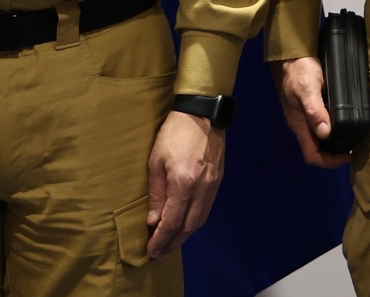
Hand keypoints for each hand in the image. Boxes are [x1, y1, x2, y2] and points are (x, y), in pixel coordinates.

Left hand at [145, 111, 224, 256]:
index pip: (171, 222)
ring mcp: (213, 185)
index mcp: (183, 184)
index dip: (161, 239)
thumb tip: (152, 220)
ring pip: (200, 219)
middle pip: (188, 226)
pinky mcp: (218, 180)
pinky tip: (186, 223)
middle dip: (173, 243)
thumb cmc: (174, 134)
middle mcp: (201, 189)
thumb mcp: (155, 162)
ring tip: (172, 243)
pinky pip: (206, 208)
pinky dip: (195, 221)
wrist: (203, 113)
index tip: (151, 251)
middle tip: (160, 254)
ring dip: (185, 235)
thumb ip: (155, 193)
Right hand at [273, 57, 348, 168]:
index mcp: (299, 124)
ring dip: (332, 141)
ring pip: (317, 137)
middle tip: (352, 148)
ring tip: (350, 137)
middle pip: (315, 149)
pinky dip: (331, 127)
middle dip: (333, 154)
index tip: (347, 156)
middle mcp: (300, 123)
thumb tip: (325, 133)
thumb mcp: (309, 89)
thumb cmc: (298, 70)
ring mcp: (302, 114)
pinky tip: (341, 120)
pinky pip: (319, 123)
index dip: (329, 161)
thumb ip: (315, 111)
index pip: (311, 155)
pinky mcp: (307, 105)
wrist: (290, 53)